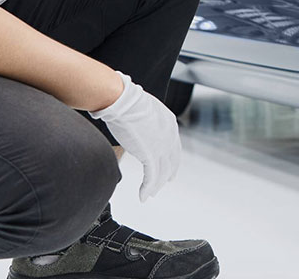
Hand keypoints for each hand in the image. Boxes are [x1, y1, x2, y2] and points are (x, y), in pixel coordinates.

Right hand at [88, 70, 180, 201]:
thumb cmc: (128, 101)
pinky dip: (147, 189)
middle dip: (168, 174)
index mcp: (169, 123)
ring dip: (156, 185)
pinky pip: (151, 178)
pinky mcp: (151, 155)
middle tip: (165, 183)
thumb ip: (147, 122)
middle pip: (171, 161)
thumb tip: (139, 126)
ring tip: (150, 194)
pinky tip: (143, 196)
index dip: (172, 159)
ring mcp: (162, 147)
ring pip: (162, 172)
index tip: (170, 168)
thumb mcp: (145, 111)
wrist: (124, 101)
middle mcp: (170, 136)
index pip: (174, 146)